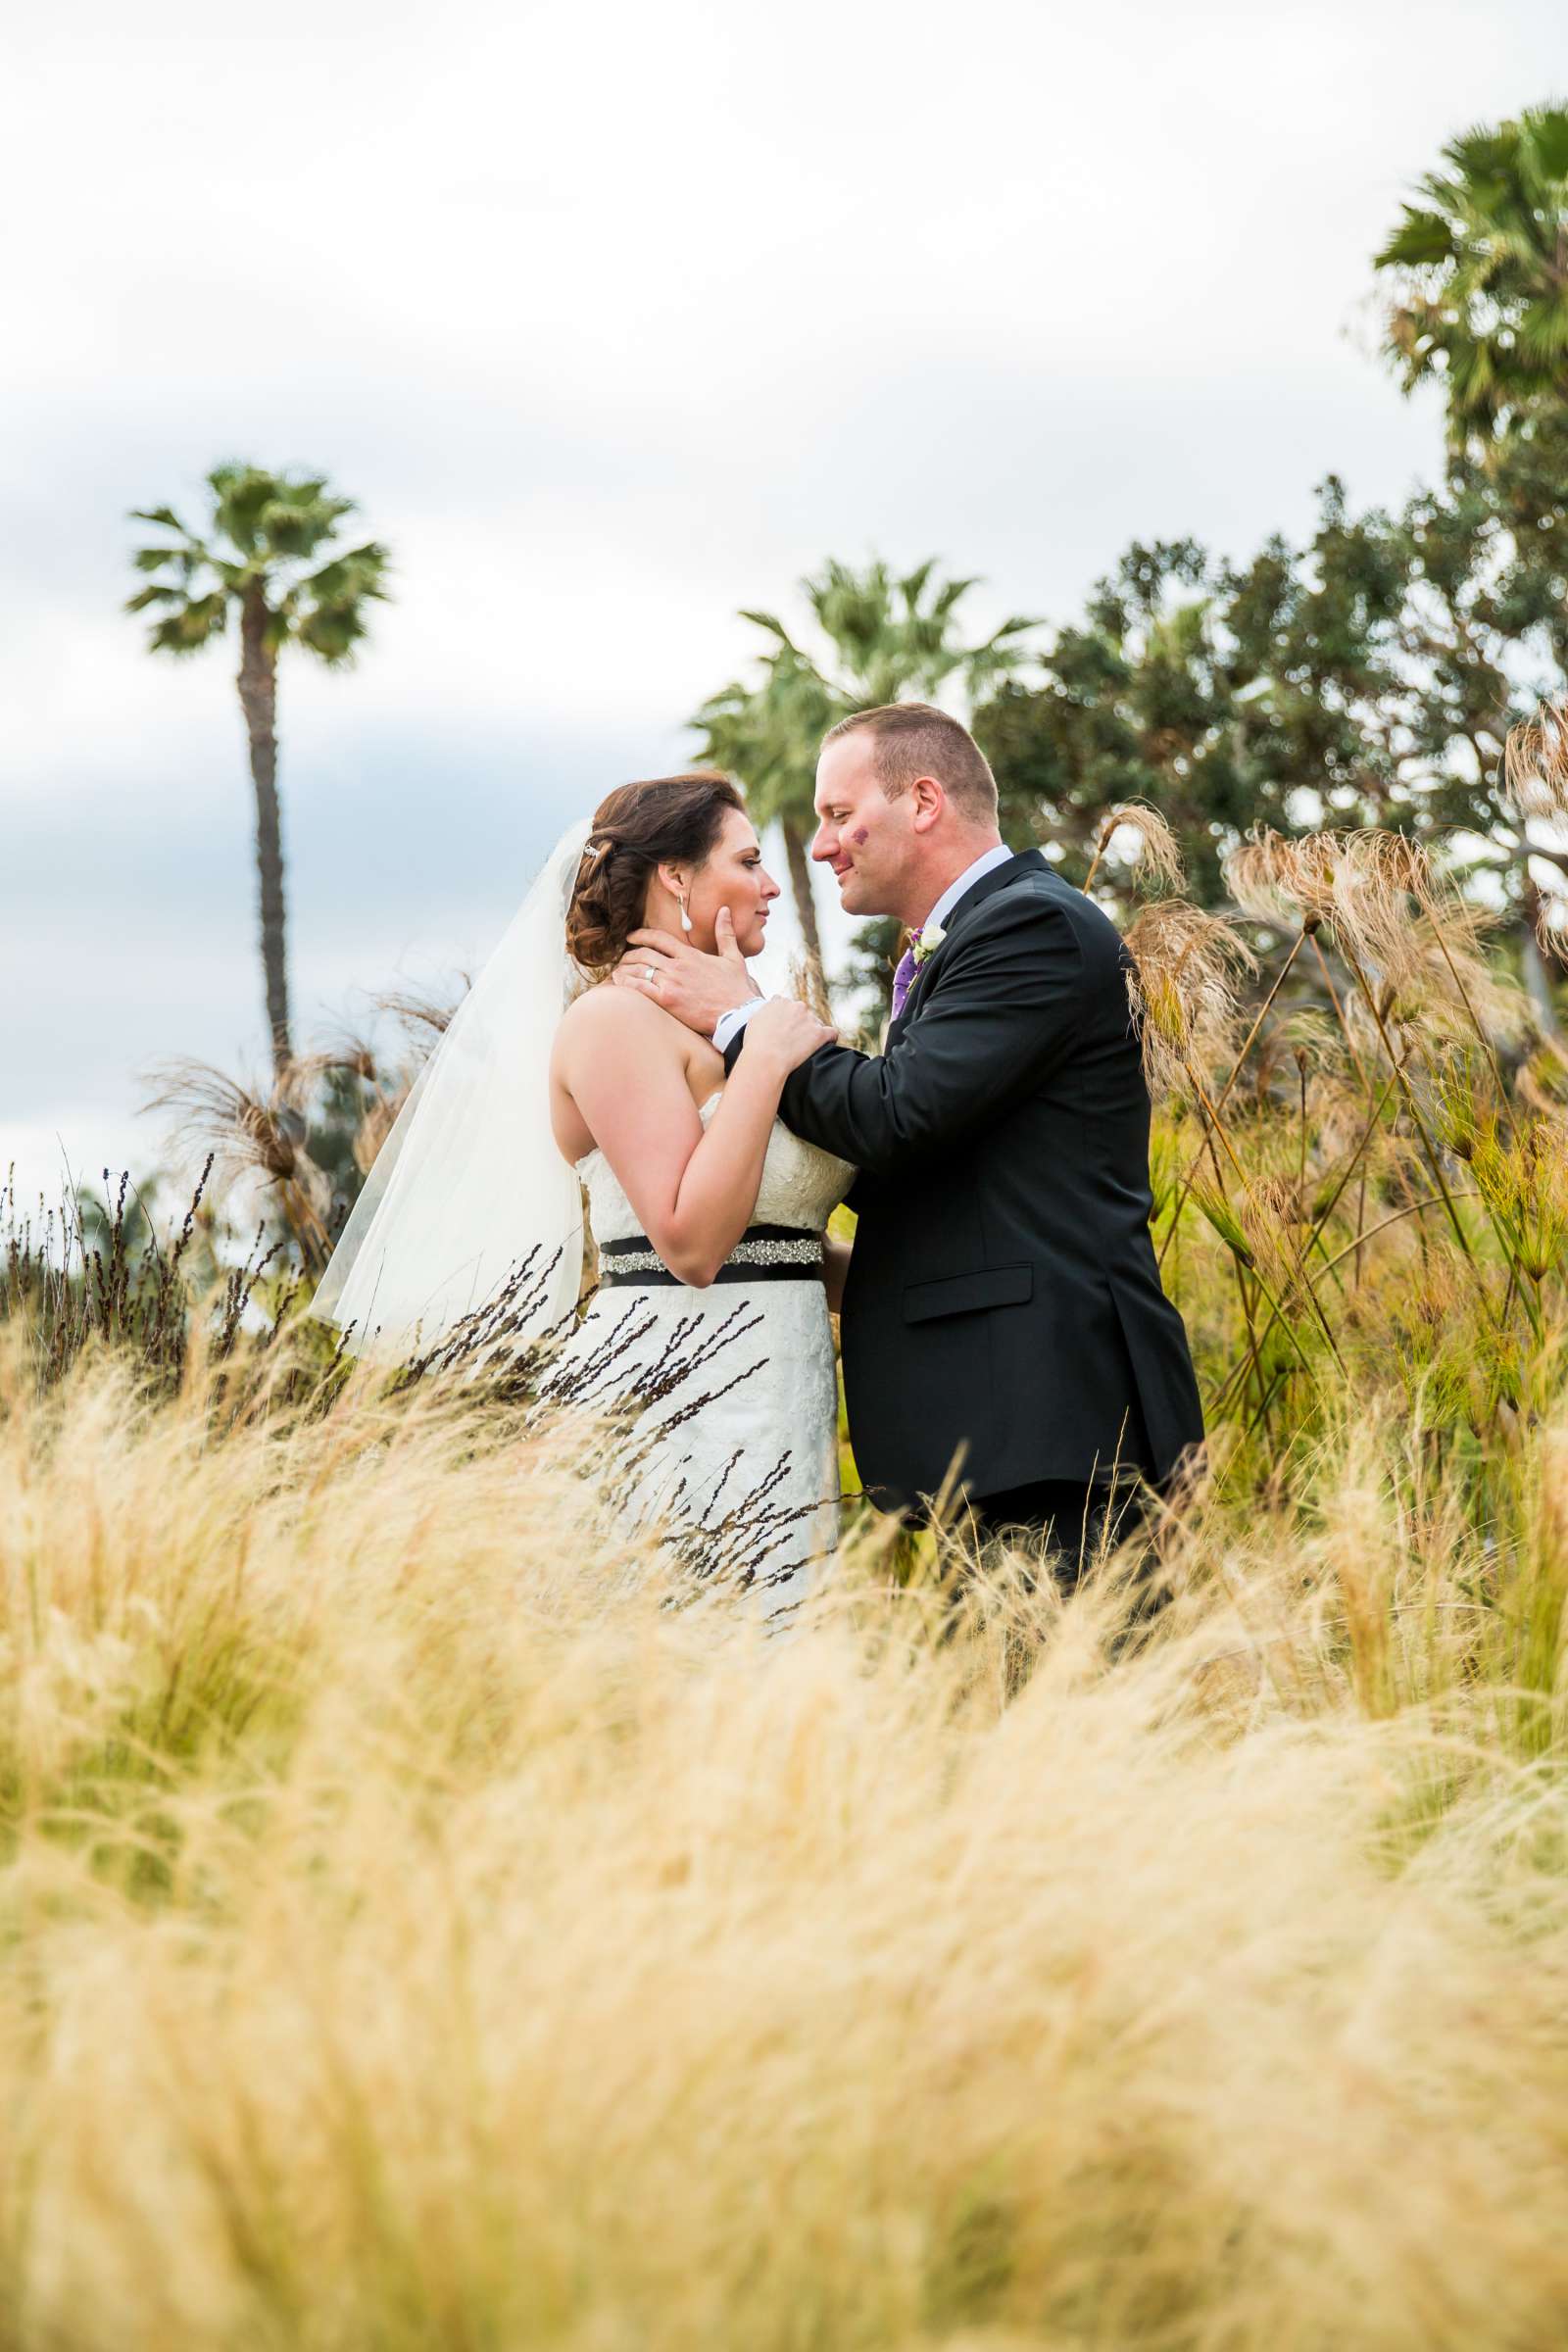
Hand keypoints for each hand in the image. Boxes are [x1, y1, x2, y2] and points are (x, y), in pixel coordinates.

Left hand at [613, 905, 759, 1036]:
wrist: (737, 1014)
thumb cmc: (736, 989)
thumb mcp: (734, 957)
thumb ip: (725, 933)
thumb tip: (724, 911)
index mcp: (691, 955)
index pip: (659, 938)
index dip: (641, 934)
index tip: (631, 936)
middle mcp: (678, 966)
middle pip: (644, 954)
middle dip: (629, 954)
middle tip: (623, 959)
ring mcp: (671, 983)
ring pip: (639, 969)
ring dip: (624, 969)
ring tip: (618, 972)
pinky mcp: (668, 1000)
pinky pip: (640, 988)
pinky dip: (626, 983)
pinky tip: (618, 982)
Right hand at [745, 996, 836, 1075]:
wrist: (766, 1058)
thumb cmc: (755, 1044)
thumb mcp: (753, 1021)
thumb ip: (764, 1012)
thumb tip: (770, 1011)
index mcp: (780, 1002)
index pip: (786, 1005)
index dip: (785, 1018)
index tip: (783, 1029)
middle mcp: (797, 1006)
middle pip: (802, 1013)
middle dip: (800, 1024)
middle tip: (793, 1041)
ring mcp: (810, 1019)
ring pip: (816, 1023)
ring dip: (813, 1032)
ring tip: (805, 1048)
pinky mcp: (820, 1033)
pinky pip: (832, 1033)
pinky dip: (830, 1038)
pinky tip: (826, 1045)